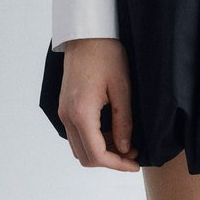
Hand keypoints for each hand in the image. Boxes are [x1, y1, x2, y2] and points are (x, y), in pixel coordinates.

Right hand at [58, 38, 140, 170]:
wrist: (86, 34)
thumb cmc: (106, 55)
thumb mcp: (122, 87)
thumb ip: (123, 121)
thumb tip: (124, 149)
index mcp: (81, 113)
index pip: (97, 154)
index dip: (117, 164)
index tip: (135, 164)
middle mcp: (67, 117)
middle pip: (85, 157)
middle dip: (110, 160)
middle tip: (132, 152)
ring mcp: (63, 112)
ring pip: (80, 147)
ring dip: (101, 151)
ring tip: (125, 141)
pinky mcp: (65, 107)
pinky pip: (77, 134)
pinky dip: (93, 140)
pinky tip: (111, 131)